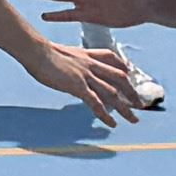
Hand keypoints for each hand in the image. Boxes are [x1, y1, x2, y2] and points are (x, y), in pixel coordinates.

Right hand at [28, 36, 145, 131]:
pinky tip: (112, 124)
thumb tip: (66, 69)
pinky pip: (96, 103)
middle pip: (119, 78)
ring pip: (113, 93)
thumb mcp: (60, 53)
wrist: (36, 51)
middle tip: (139, 104)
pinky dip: (106, 115)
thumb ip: (68, 62)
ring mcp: (86, 76)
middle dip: (131, 92)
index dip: (122, 66)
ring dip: (125, 108)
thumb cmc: (41, 52)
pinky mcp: (78, 86)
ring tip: (133, 119)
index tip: (130, 73)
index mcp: (86, 55)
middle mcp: (91, 65)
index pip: (111, 58)